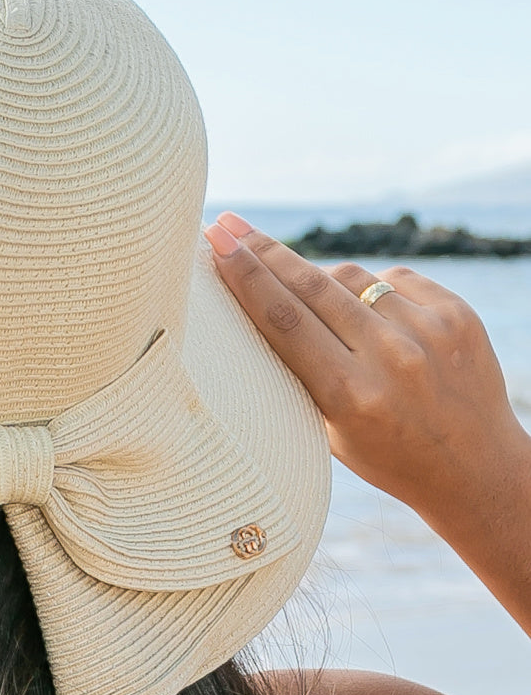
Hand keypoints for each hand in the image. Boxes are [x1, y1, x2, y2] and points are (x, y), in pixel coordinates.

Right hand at [204, 212, 530, 612]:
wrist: (477, 469)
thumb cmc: (386, 455)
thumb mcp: (327, 430)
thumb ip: (299, 371)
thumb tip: (263, 296)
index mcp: (350, 395)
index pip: (283, 320)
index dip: (245, 276)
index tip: (217, 240)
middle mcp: (392, 358)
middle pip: (309, 287)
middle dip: (262, 251)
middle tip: (228, 225)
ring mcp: (430, 331)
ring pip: (349, 277)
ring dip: (316, 278)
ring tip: (301, 292)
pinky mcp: (457, 313)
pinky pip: (391, 279)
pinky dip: (368, 290)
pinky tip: (363, 313)